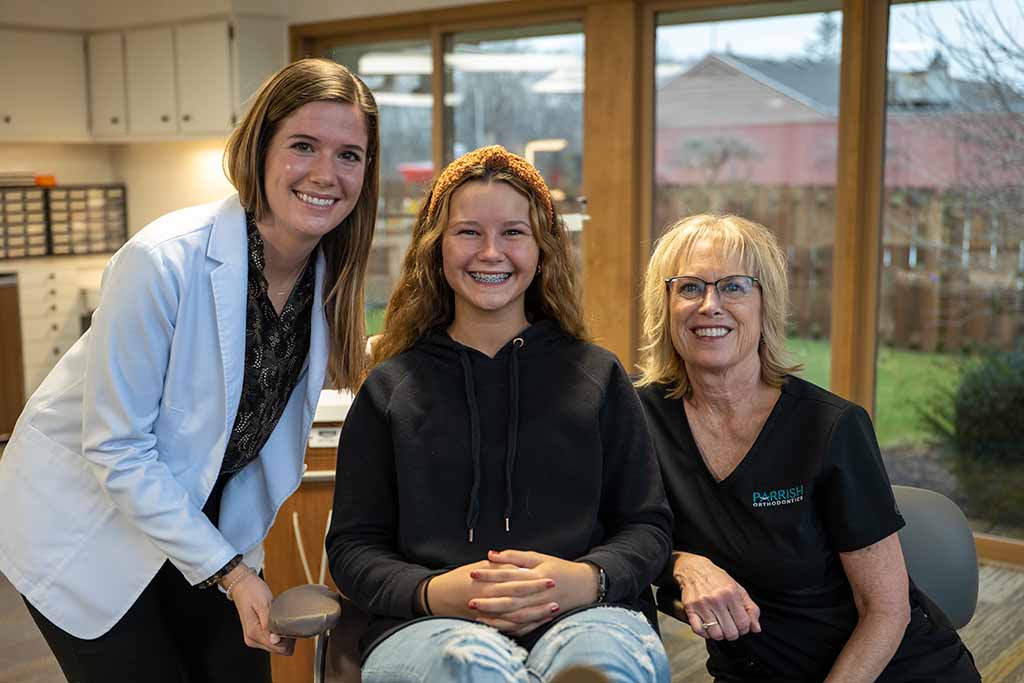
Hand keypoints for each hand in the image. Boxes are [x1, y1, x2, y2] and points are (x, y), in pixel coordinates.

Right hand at [223, 566, 295, 654]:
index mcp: (253, 633)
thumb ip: (270, 623)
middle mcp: (252, 639)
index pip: (278, 648)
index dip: (288, 639)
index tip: (289, 625)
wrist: (242, 585)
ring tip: (281, 619)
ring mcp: (253, 638)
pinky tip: (278, 622)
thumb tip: (276, 640)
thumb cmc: (253, 591)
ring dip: (282, 636)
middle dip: (286, 638)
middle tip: (286, 620)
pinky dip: (278, 634)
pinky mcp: (256, 635)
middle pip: (278, 649)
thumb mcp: (264, 604)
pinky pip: (272, 641)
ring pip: (276, 646)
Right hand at [428, 558, 556, 633]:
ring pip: (516, 616)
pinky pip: (509, 628)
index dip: (535, 580)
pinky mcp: (487, 623)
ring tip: (552, 610)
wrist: (438, 596)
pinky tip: (537, 622)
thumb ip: (498, 565)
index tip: (551, 578)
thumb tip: (517, 565)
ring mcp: (489, 614)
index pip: (517, 581)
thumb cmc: (459, 579)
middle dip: (539, 598)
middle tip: (557, 595)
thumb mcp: (478, 568)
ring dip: (536, 614)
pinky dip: (524, 626)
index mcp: (489, 582)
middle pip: (520, 599)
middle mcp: (490, 598)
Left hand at [474, 549, 597, 634]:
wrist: (585, 586)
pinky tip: (494, 626)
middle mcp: (538, 594)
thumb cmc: (560, 569)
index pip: (509, 575)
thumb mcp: (540, 557)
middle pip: (510, 599)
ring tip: (477, 615)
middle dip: (489, 601)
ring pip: (515, 616)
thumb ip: (515, 556)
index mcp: (537, 575)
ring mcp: (541, 609)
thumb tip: (492, 554)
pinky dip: (509, 628)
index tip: (473, 574)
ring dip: (496, 617)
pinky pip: (524, 627)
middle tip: (469, 600)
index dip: (490, 574)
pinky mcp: (543, 619)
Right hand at [672, 551, 759, 640]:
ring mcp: (702, 604)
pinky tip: (708, 627)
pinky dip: (705, 633)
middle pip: (730, 632)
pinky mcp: (690, 608)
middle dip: (733, 633)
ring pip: (716, 634)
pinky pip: (699, 630)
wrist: (694, 569)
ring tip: (719, 627)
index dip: (745, 629)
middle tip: (730, 627)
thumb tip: (756, 628)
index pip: (743, 624)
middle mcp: (717, 599)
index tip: (741, 626)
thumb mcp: (738, 589)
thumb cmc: (717, 579)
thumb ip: (751, 609)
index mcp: (731, 593)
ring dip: (719, 635)